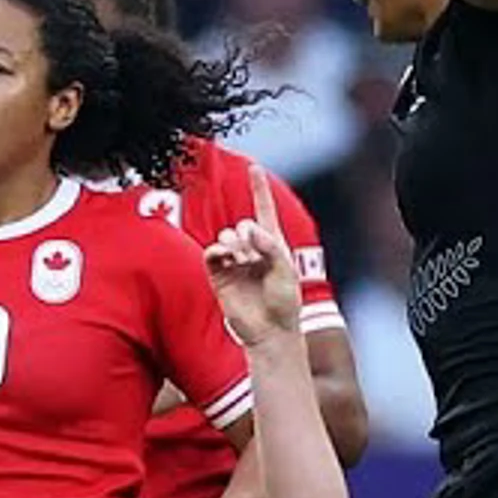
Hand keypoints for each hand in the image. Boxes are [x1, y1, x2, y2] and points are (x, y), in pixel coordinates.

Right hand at [202, 167, 307, 343]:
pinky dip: (217, 250)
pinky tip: (224, 257)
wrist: (269, 331)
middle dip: (247, 235)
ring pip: (226, 237)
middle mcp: (252, 250)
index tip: (252, 167)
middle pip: (241, 224)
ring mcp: (235, 262)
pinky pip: (212, 253)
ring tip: (243, 263)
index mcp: (273, 244)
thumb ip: (268, 245)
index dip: (258, 188)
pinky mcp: (219, 275)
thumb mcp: (286, 269)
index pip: (264, 210)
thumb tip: (246, 228)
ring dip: (234, 245)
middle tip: (254, 255)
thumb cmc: (284, 302)